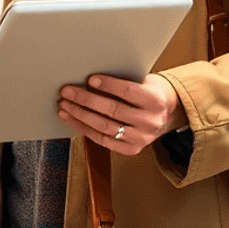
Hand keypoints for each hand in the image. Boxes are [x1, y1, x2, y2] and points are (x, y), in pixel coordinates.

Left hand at [57, 73, 185, 155]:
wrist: (164, 112)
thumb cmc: (146, 91)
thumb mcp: (142, 80)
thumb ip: (122, 80)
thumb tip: (89, 77)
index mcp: (155, 101)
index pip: (128, 92)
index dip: (108, 85)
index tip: (89, 79)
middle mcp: (150, 122)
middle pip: (113, 110)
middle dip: (86, 100)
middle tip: (67, 91)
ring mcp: (141, 138)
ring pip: (105, 127)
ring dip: (80, 115)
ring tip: (64, 105)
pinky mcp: (131, 149)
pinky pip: (103, 140)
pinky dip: (84, 129)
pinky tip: (72, 119)